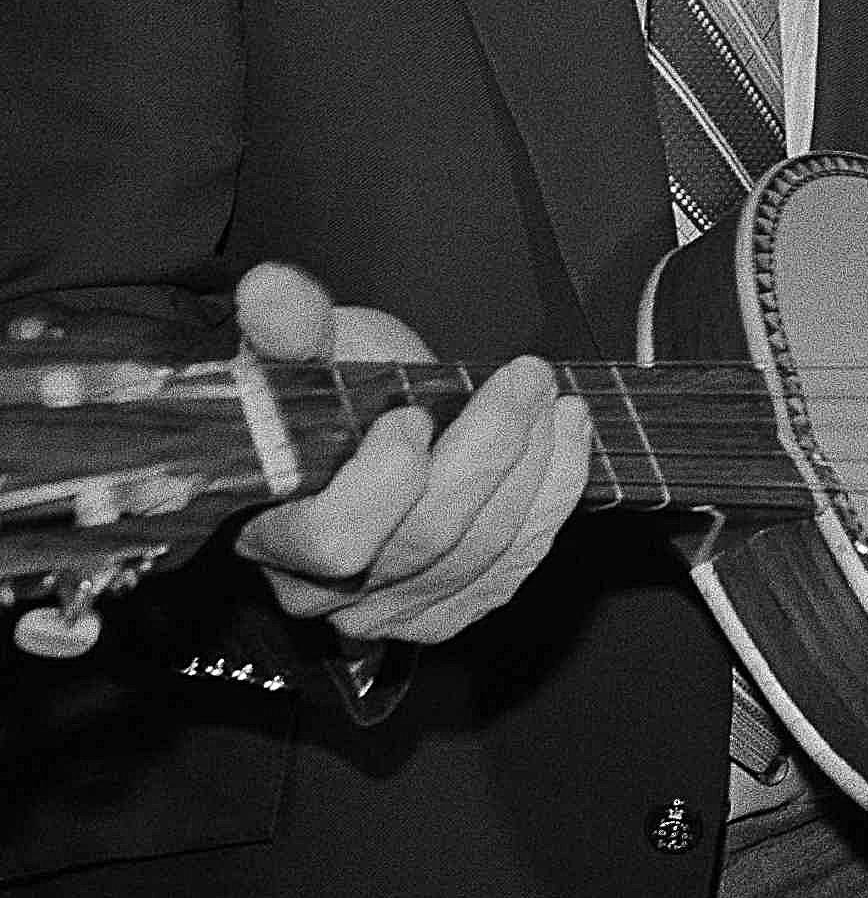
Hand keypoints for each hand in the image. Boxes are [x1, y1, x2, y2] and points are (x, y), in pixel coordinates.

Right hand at [228, 263, 590, 644]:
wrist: (378, 426)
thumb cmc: (335, 397)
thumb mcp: (311, 352)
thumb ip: (291, 328)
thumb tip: (270, 289)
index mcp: (274, 534)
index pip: (335, 538)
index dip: (385, 480)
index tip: (412, 413)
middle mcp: (327, 590)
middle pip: (428, 537)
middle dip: (488, 449)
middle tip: (525, 378)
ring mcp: (393, 608)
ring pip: (482, 549)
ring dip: (532, 465)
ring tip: (548, 398)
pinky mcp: (453, 606)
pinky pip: (518, 561)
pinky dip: (554, 495)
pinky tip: (566, 437)